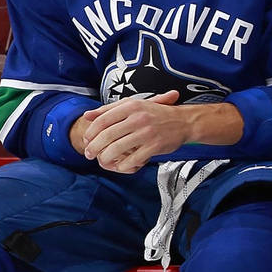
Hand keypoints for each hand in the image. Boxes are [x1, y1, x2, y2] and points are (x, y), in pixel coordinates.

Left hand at [74, 92, 240, 173]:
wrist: (184, 121)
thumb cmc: (157, 114)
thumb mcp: (133, 106)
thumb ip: (109, 110)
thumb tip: (87, 116)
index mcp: (131, 106)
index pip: (103, 120)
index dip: (91, 132)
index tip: (86, 140)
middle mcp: (138, 118)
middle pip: (107, 135)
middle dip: (94, 147)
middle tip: (89, 154)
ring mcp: (147, 132)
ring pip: (118, 148)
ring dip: (106, 157)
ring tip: (102, 161)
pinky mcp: (155, 145)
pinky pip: (134, 158)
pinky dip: (124, 164)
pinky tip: (120, 165)